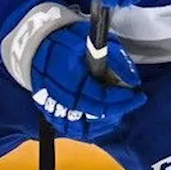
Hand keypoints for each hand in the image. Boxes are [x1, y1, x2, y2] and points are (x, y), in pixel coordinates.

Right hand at [30, 19, 145, 139]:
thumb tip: (132, 80)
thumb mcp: (91, 40)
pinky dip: (91, 128)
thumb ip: (113, 58)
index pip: (99, 95)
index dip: (121, 98)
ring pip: (84, 126)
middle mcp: (57, 93)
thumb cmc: (65, 41)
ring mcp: (52, 106)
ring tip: (120, 111)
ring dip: (107, 121)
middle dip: (119, 109)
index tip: (136, 94)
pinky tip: (104, 121)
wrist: (34, 47)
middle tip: (133, 101)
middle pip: (93, 112)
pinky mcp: (50, 113)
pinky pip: (73, 129)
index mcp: (66, 73)